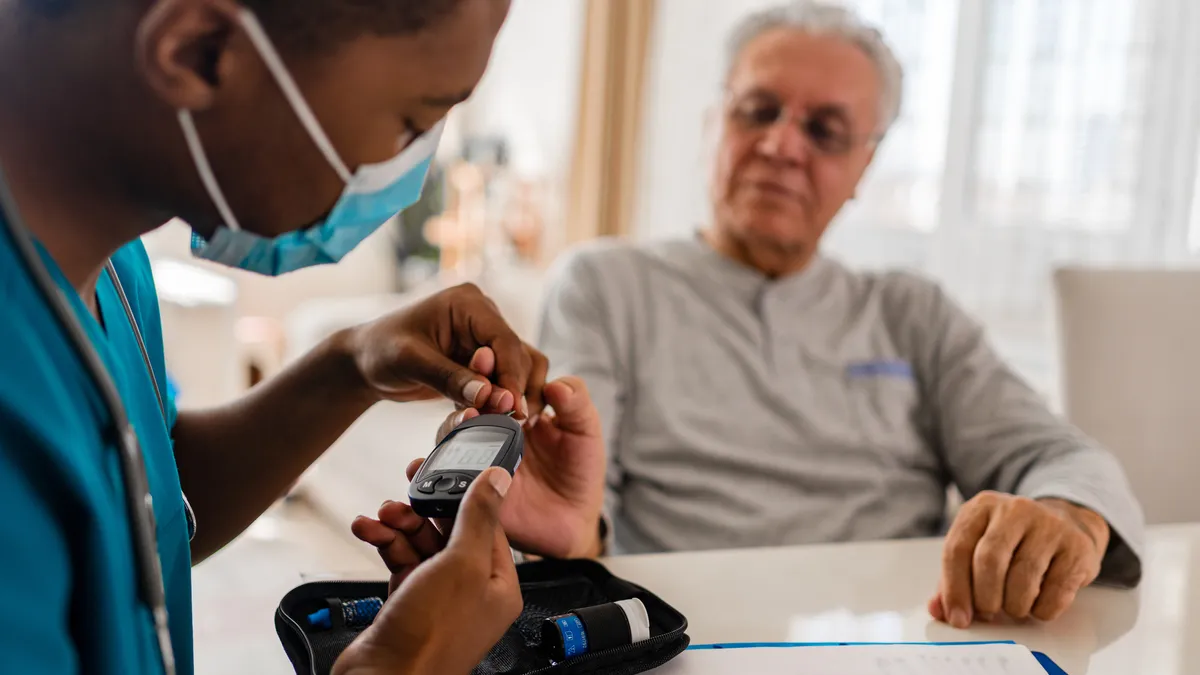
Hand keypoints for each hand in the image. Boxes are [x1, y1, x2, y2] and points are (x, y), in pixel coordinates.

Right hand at [333, 468, 521, 674]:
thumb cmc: (430, 635)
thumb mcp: (460, 564)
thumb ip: (478, 518)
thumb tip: (498, 480)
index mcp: (499, 584)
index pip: (488, 525)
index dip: (464, 497)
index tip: (442, 473)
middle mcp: (472, 591)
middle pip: (451, 533)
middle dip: (424, 511)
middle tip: (403, 493)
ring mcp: (439, 599)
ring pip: (421, 545)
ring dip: (398, 526)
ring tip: (380, 515)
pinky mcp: (409, 604)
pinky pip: (400, 562)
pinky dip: (385, 544)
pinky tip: (368, 530)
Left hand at [348, 283, 548, 416]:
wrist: (365, 361)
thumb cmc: (380, 350)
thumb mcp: (410, 362)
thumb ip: (449, 377)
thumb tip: (488, 396)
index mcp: (468, 304)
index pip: (504, 340)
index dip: (512, 375)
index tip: (512, 408)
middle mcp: (484, 316)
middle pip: (519, 355)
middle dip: (513, 389)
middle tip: (507, 422)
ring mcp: (485, 338)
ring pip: (521, 368)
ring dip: (514, 396)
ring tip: (503, 422)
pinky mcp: (482, 360)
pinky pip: (505, 381)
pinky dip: (501, 400)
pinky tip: (489, 418)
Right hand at [351, 372, 605, 578]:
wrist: (575, 521)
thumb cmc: (580, 471)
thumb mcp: (585, 431)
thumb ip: (576, 404)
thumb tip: (556, 384)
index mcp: (515, 410)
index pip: (496, 382)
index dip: (489, 368)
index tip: (486, 356)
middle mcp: (491, 432)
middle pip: (467, 406)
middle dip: (467, 397)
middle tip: (479, 395)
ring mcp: (478, 460)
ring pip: (451, 438)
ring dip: (450, 428)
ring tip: (463, 422)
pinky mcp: (469, 491)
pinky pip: (442, 479)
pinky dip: (427, 471)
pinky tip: (420, 466)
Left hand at [930, 492, 1109, 627]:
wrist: (1068, 522)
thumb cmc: (1014, 542)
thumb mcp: (979, 547)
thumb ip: (955, 578)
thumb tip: (939, 610)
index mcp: (982, 507)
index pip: (957, 549)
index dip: (954, 589)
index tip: (958, 618)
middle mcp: (1015, 509)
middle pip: (989, 561)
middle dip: (985, 598)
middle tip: (987, 613)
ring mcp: (1049, 525)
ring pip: (1023, 578)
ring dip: (1014, 606)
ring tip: (1014, 608)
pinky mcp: (1077, 546)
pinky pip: (1056, 591)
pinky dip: (1042, 610)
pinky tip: (1038, 606)